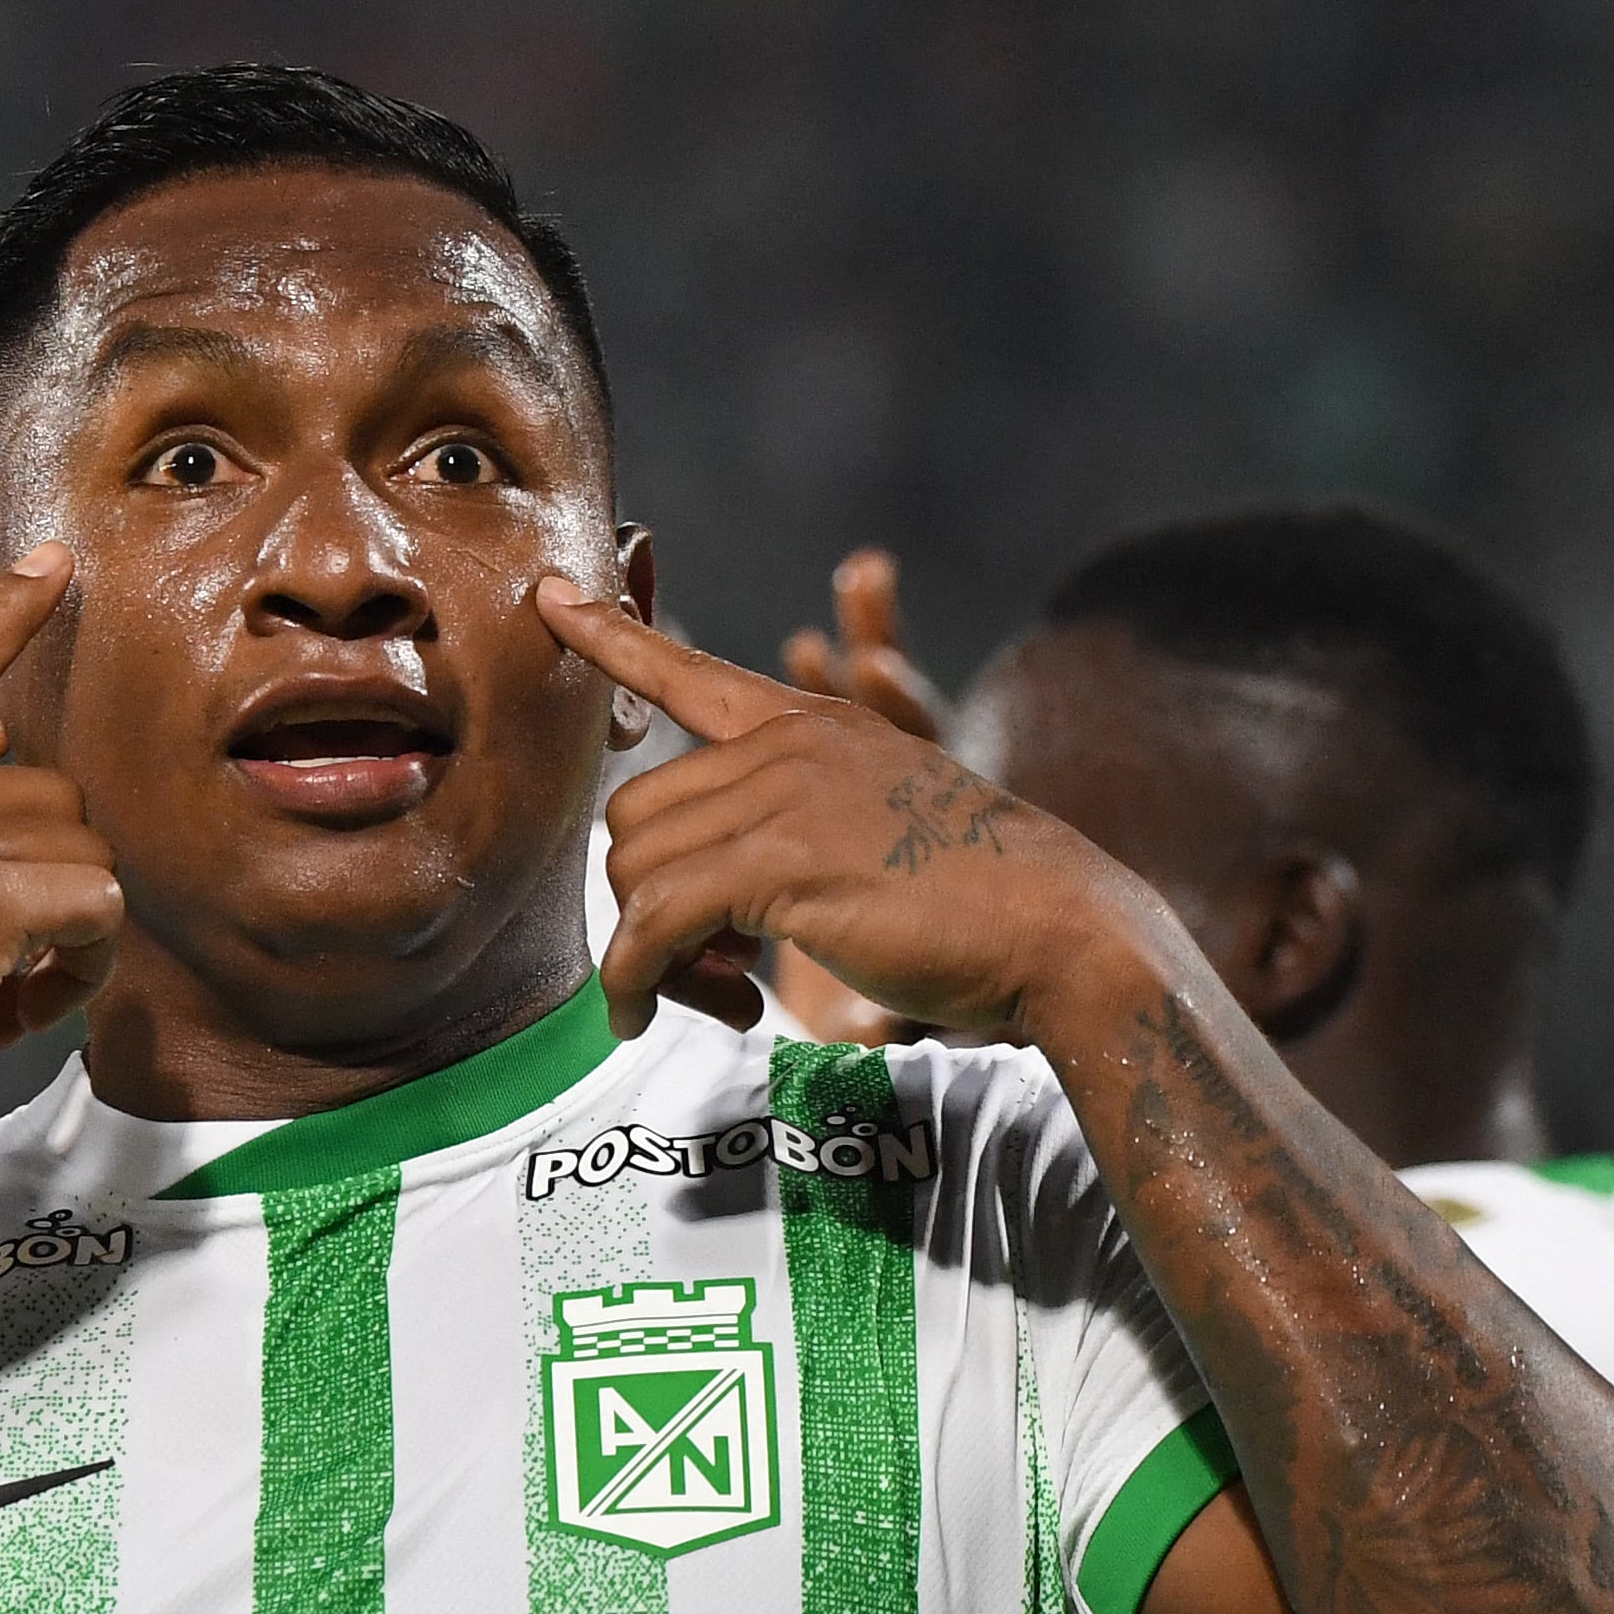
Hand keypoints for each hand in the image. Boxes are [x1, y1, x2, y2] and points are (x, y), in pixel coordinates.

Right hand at [0, 544, 122, 1151]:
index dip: (5, 617)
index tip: (57, 563)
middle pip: (53, 796)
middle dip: (51, 885)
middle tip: (4, 980)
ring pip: (85, 855)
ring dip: (69, 939)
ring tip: (4, 1008)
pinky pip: (97, 910)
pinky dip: (84, 971)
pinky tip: (13, 1023)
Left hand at [536, 577, 1164, 1046]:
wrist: (1062, 933)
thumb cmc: (979, 908)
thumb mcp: (878, 835)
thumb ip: (792, 839)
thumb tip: (706, 915)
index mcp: (815, 727)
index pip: (691, 674)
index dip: (612, 639)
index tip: (551, 599)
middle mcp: (791, 746)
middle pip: (632, 815)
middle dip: (644, 906)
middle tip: (704, 974)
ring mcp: (785, 798)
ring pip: (632, 871)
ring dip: (648, 954)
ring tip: (717, 999)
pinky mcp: (780, 866)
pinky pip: (651, 925)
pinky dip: (634, 980)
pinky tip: (651, 1014)